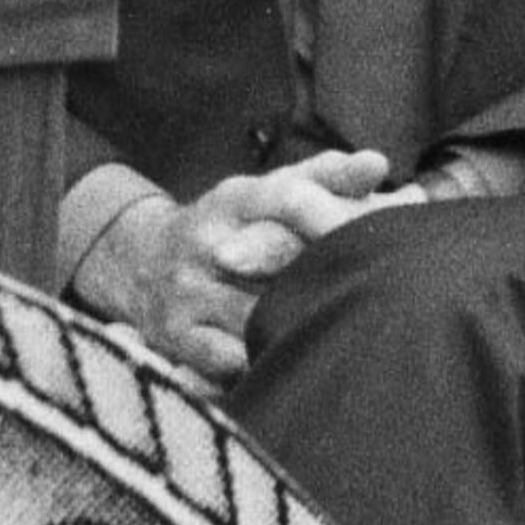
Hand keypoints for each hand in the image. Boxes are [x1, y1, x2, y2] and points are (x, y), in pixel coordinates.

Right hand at [93, 151, 407, 381]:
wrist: (136, 264)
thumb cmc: (226, 228)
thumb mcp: (262, 194)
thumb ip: (322, 178)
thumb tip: (378, 165)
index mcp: (231, 202)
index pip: (285, 194)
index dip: (337, 197)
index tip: (389, 193)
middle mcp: (206, 243)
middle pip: (278, 256)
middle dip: (333, 266)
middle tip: (387, 278)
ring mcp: (188, 292)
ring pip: (260, 314)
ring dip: (306, 319)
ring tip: (358, 325)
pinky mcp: (177, 337)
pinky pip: (233, 358)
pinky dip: (268, 358)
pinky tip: (302, 358)